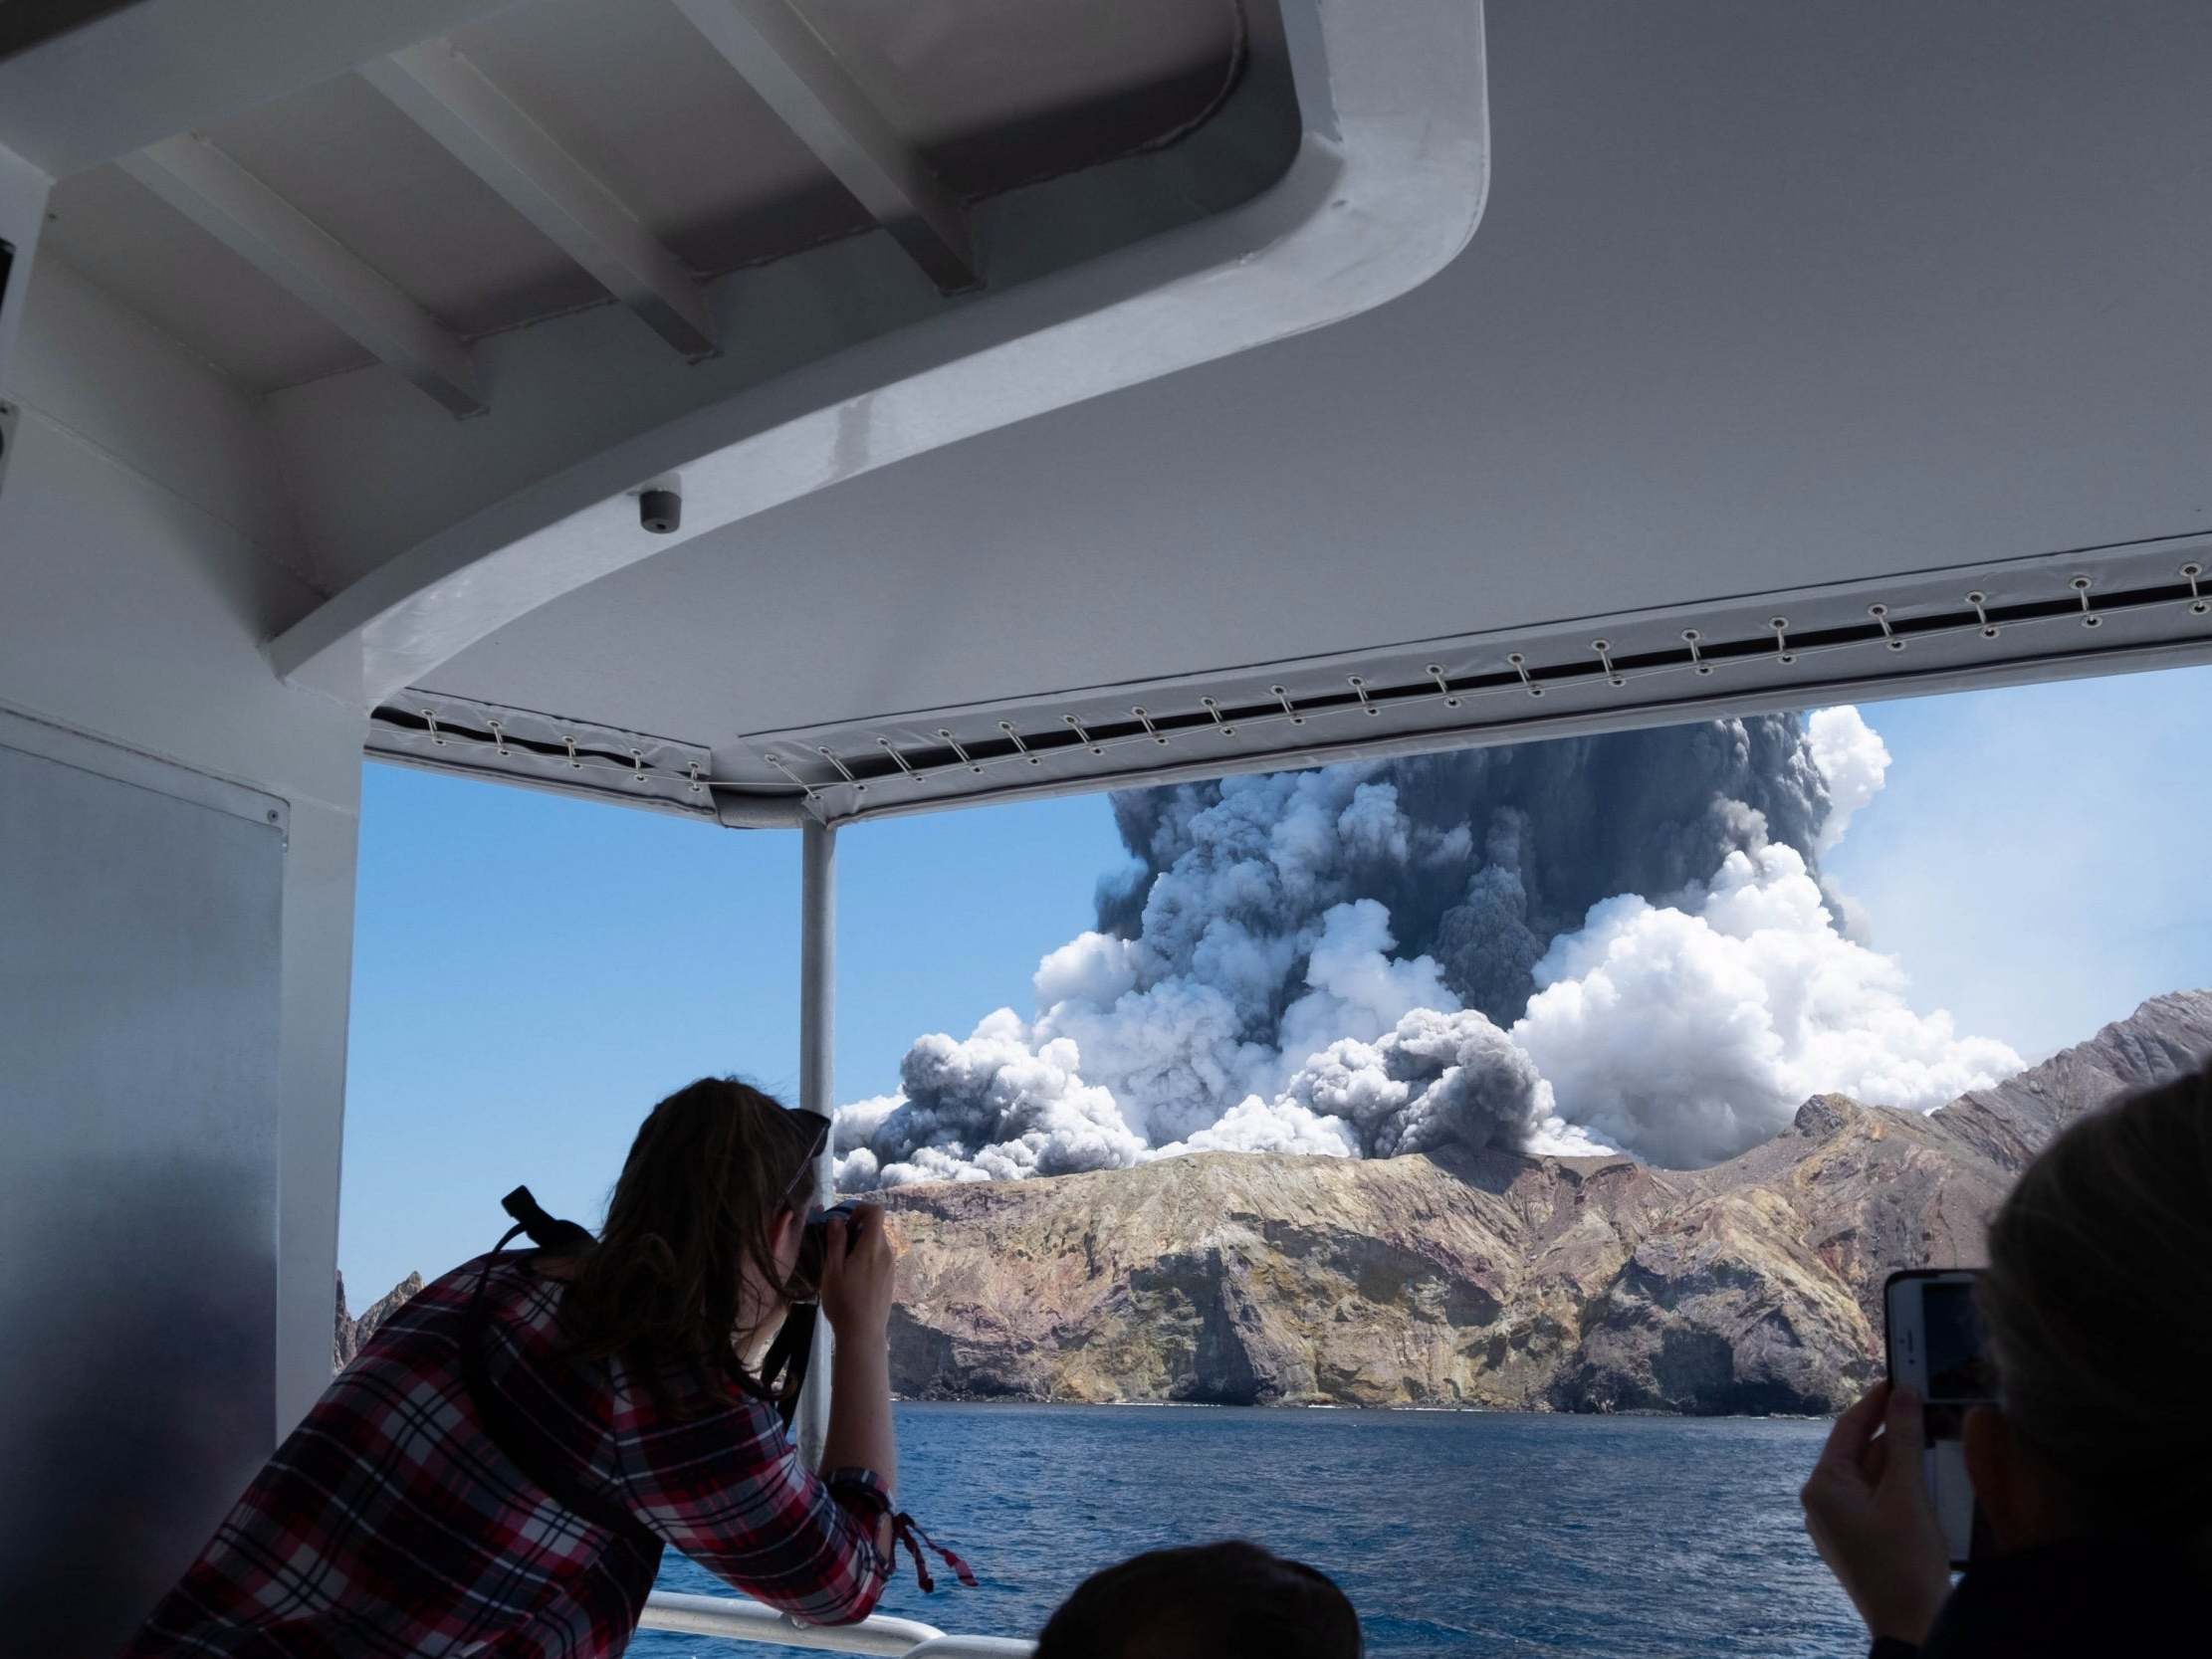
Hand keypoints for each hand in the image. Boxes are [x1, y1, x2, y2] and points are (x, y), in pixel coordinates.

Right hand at [816, 1202, 893, 1343]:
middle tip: (837, 1250)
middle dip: (856, 1231)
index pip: (876, 1211)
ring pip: (877, 1244)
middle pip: (875, 1228)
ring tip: (843, 1268)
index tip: (844, 1225)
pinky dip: (867, 1259)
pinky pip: (880, 1258)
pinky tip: (854, 1280)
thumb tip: (837, 1220)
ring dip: (860, 1246)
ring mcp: (891, 1267)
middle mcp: (887, 1253)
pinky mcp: (891, 1279)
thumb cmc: (844, 1301)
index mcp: (873, 1246)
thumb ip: (836, 1242)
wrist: (863, 1333)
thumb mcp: (832, 1270)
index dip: (860, 1210)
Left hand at [1801, 1381, 1952, 1645]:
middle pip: (1860, 1452)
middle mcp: (1822, 1503)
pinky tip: (1928, 1477)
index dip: (1875, 1401)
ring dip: (1901, 1459)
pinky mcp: (1859, 1541)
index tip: (1900, 1378)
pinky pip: (1877, 1500)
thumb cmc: (1905, 1561)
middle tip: (1925, 1404)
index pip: (1847, 1428)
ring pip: (1871, 1477)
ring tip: (1934, 1435)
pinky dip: (1901, 1485)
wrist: (1912, 1626)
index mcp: (1822, 1487)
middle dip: (1893, 1431)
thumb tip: (1904, 1393)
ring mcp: (1838, 1525)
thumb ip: (1905, 1440)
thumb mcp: (1908, 1494)